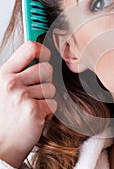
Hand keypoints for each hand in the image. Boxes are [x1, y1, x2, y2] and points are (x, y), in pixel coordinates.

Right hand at [0, 42, 56, 167]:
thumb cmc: (2, 120)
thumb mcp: (1, 90)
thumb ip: (15, 74)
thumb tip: (37, 59)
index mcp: (3, 75)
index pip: (29, 48)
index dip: (42, 50)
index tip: (45, 55)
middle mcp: (12, 83)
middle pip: (46, 68)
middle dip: (45, 81)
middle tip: (35, 94)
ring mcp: (23, 96)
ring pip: (51, 88)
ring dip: (45, 100)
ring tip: (30, 110)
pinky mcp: (34, 111)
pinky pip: (53, 104)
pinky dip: (47, 113)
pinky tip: (33, 119)